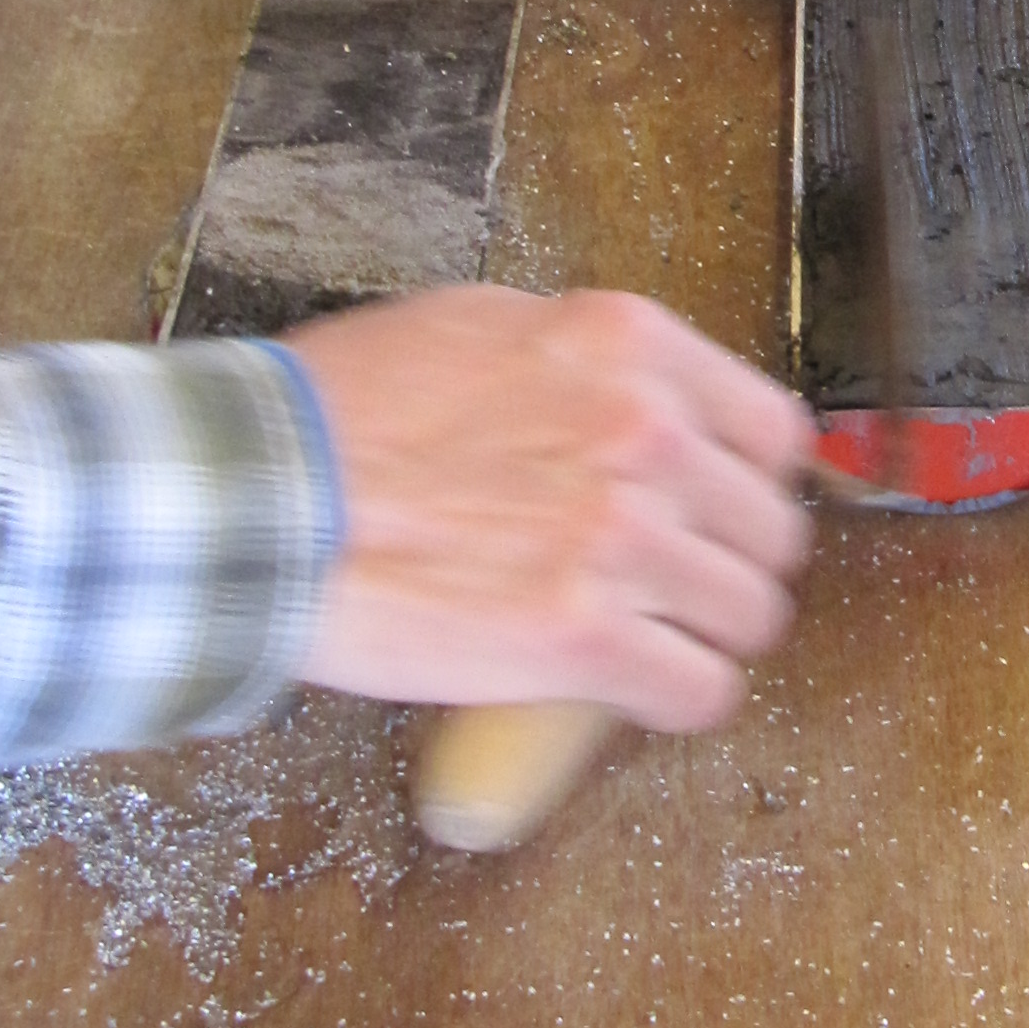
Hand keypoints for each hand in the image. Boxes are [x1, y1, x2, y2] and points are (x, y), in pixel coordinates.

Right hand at [287, 284, 816, 727]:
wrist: (256, 496)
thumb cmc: (336, 415)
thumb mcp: (481, 329)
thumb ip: (581, 364)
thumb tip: (639, 401)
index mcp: (626, 345)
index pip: (772, 431)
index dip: (746, 484)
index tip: (721, 510)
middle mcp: (644, 432)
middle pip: (769, 529)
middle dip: (727, 562)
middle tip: (680, 584)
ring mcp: (621, 537)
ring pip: (748, 614)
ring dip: (704, 634)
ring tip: (651, 638)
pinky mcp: (582, 638)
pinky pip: (699, 690)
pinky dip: (675, 698)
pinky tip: (635, 688)